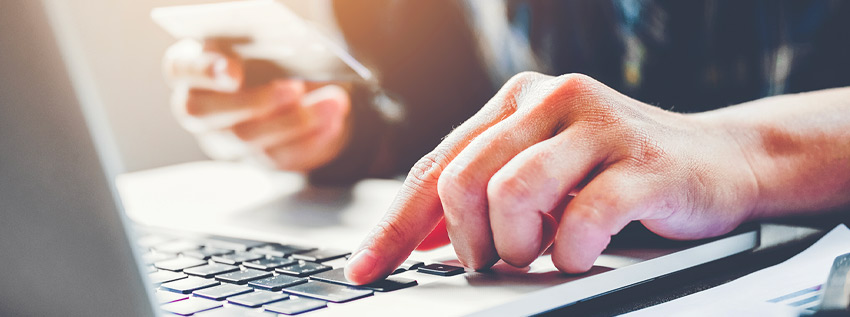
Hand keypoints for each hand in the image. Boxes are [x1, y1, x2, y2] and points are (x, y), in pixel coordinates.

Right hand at [164, 39, 350, 171]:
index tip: (233, 71)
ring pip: (248, 139)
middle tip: (292, 87)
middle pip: (205, 112)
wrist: (299, 87)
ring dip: (294, 121)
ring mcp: (227, 139)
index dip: (202, 70)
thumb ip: (267, 41)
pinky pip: (282, 156)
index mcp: (193, 67)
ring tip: (331, 101)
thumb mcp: (268, 41)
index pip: (180, 68)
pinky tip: (334, 119)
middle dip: (251, 101)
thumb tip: (295, 44)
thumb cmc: (273, 53)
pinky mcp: (261, 158)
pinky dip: (313, 138)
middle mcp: (201, 107)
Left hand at [345, 72, 758, 283]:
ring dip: (518, 245)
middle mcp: (552, 100)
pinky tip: (581, 252)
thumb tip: (416, 238)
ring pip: (514, 193)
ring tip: (540, 253)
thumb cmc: (618, 174)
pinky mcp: (644, 160)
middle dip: (468, 239)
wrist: (720, 162)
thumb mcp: (542, 175)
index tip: (365, 270)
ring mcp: (599, 125)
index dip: (395, 226)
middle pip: (464, 179)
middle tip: (493, 261)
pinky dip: (572, 252)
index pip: (436, 166)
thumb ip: (481, 195)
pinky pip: (582, 218)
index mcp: (517, 101)